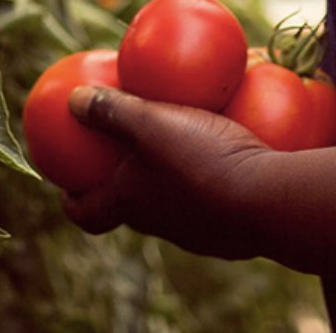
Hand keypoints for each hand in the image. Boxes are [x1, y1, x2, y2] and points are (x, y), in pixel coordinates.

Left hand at [62, 85, 279, 259]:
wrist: (271, 201)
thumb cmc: (201, 160)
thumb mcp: (151, 123)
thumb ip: (112, 110)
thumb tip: (72, 101)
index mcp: (130, 204)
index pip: (87, 213)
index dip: (72, 200)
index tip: (64, 183)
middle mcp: (160, 225)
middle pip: (131, 209)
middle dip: (123, 184)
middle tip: (122, 153)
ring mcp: (200, 234)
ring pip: (174, 206)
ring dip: (169, 182)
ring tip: (179, 147)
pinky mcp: (235, 231)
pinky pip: (215, 202)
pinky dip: (211, 181)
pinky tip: (226, 154)